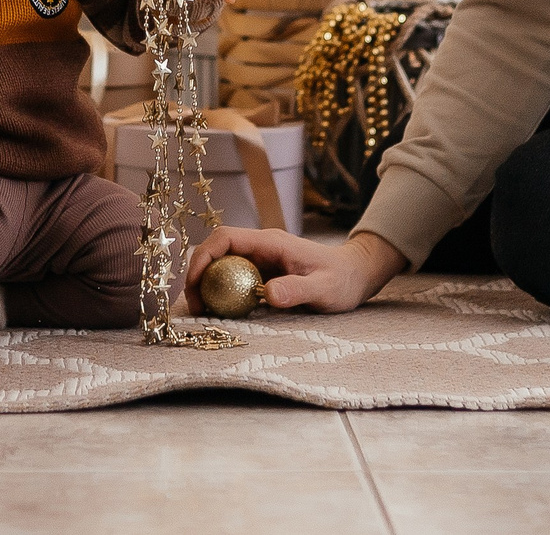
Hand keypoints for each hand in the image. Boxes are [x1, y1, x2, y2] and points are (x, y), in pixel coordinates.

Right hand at [182, 227, 406, 314]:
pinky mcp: (263, 272)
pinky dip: (222, 291)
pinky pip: (234, 277)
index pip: (226, 238)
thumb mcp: (324, 289)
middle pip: (217, 250)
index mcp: (271, 242)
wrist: (356, 276)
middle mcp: (262, 246)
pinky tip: (222, 312)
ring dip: (207, 284)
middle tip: (193, 305)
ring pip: (222, 264)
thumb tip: (268, 294)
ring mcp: (261, 258)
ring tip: (202, 311)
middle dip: (198, 273)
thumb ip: (298, 290)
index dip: (203, 256)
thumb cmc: (342, 280)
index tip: (193, 283)